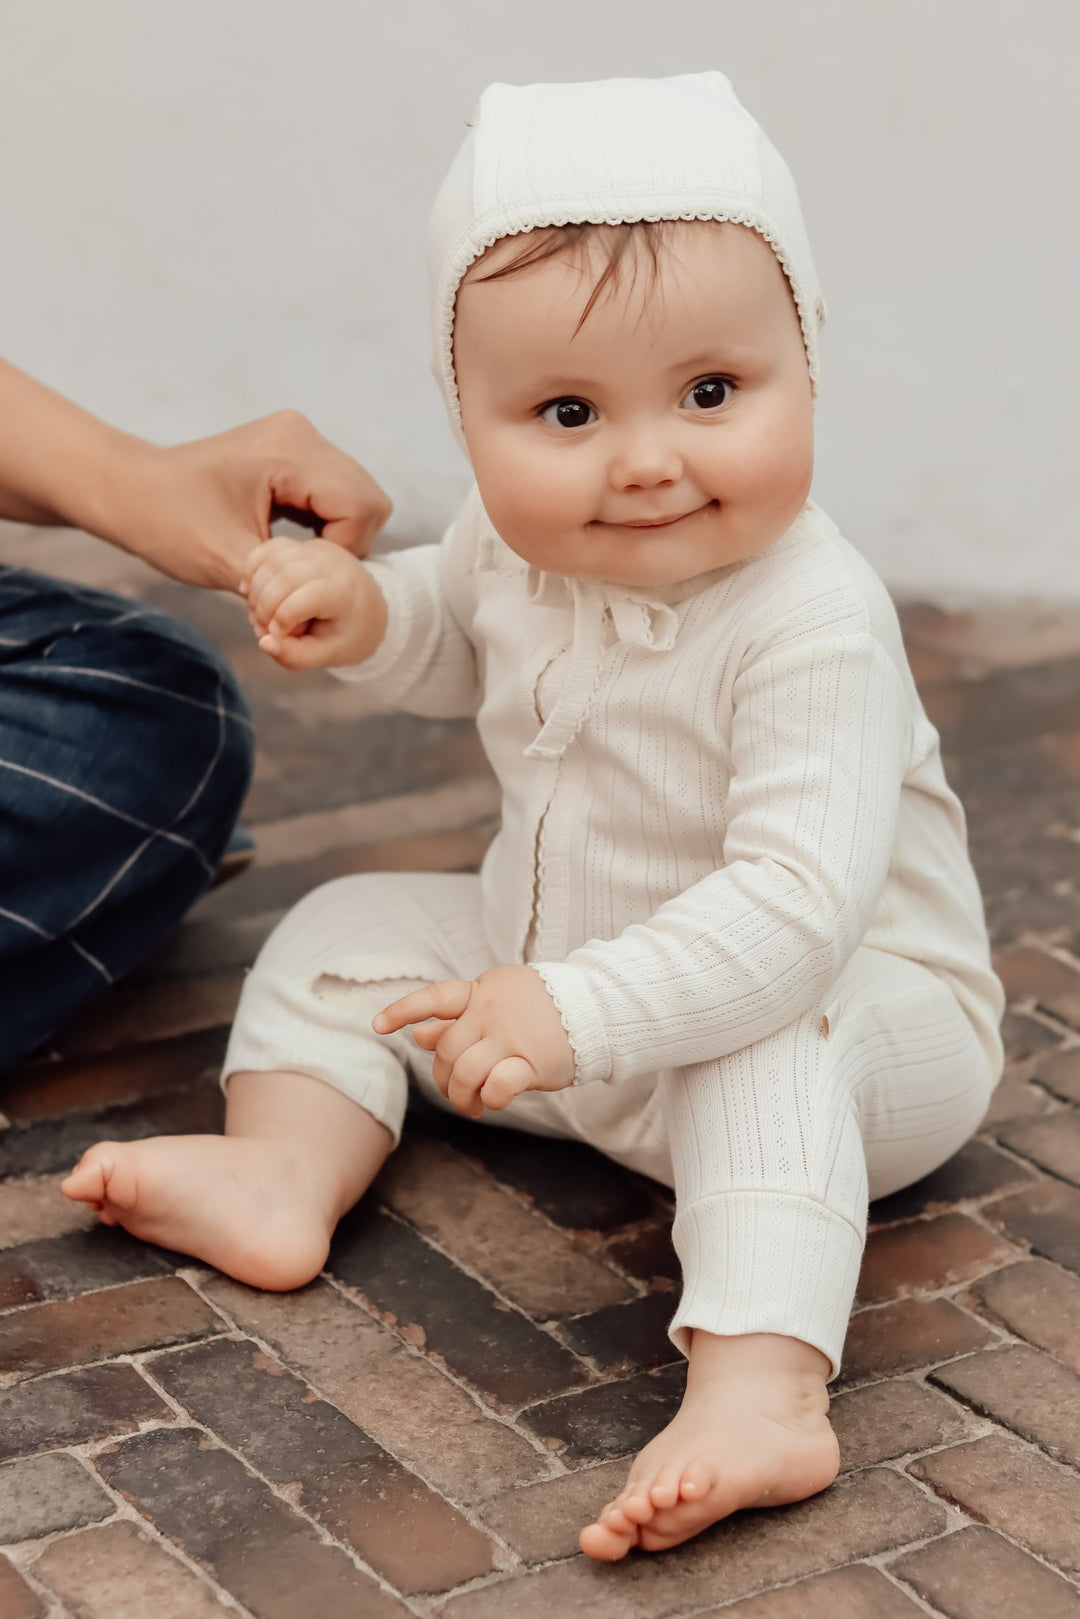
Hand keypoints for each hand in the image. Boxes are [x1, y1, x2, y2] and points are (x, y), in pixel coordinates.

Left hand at [112, 409, 391, 592]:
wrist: (129, 491)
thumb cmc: (167, 522)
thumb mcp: (229, 563)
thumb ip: (287, 584)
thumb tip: (329, 608)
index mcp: (288, 451)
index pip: (360, 506)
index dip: (344, 552)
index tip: (302, 576)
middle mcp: (301, 434)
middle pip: (367, 499)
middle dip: (345, 545)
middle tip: (303, 572)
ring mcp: (298, 439)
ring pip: (356, 497)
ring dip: (337, 536)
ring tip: (296, 560)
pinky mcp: (292, 451)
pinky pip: (335, 493)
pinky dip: (325, 525)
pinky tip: (293, 544)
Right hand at [242, 535, 386, 668]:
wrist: (367, 609)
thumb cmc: (347, 635)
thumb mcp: (327, 654)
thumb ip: (296, 656)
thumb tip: (264, 643)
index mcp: (346, 594)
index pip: (311, 596)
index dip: (285, 617)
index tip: (277, 635)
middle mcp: (333, 565)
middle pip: (286, 576)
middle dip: (264, 606)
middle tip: (263, 629)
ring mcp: (318, 550)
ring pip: (273, 559)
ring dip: (256, 590)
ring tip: (259, 614)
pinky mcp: (304, 545)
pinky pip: (269, 548)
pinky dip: (253, 569)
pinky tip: (249, 591)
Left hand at [373, 965, 575, 1117]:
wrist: (596, 1009)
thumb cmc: (542, 1009)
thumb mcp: (497, 1003)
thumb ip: (459, 1018)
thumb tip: (418, 1035)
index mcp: (482, 991)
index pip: (435, 997)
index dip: (403, 1011)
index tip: (377, 1026)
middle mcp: (492, 1010)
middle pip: (446, 1050)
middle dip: (443, 1078)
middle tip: (455, 1092)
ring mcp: (512, 1035)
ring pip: (465, 1071)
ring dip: (461, 1096)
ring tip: (472, 1104)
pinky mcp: (533, 1060)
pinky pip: (497, 1086)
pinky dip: (490, 1100)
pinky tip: (493, 1102)